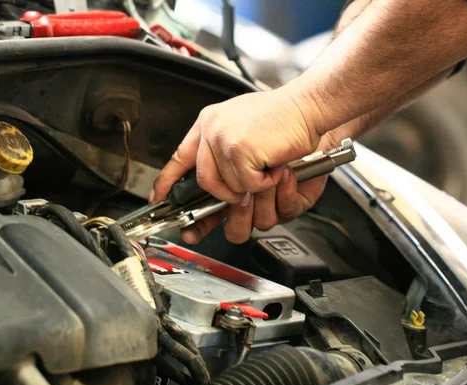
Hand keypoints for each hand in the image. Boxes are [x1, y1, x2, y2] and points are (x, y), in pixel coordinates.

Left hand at [150, 88, 324, 242]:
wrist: (307, 105)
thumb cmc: (282, 118)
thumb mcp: (241, 126)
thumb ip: (221, 151)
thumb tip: (212, 183)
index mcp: (208, 122)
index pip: (179, 156)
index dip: (168, 181)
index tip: (159, 197)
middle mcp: (211, 129)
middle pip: (203, 180)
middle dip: (224, 193)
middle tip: (244, 191)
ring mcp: (223, 139)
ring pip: (227, 186)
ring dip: (251, 185)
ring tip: (266, 167)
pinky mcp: (239, 150)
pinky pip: (247, 185)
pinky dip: (265, 183)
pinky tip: (274, 167)